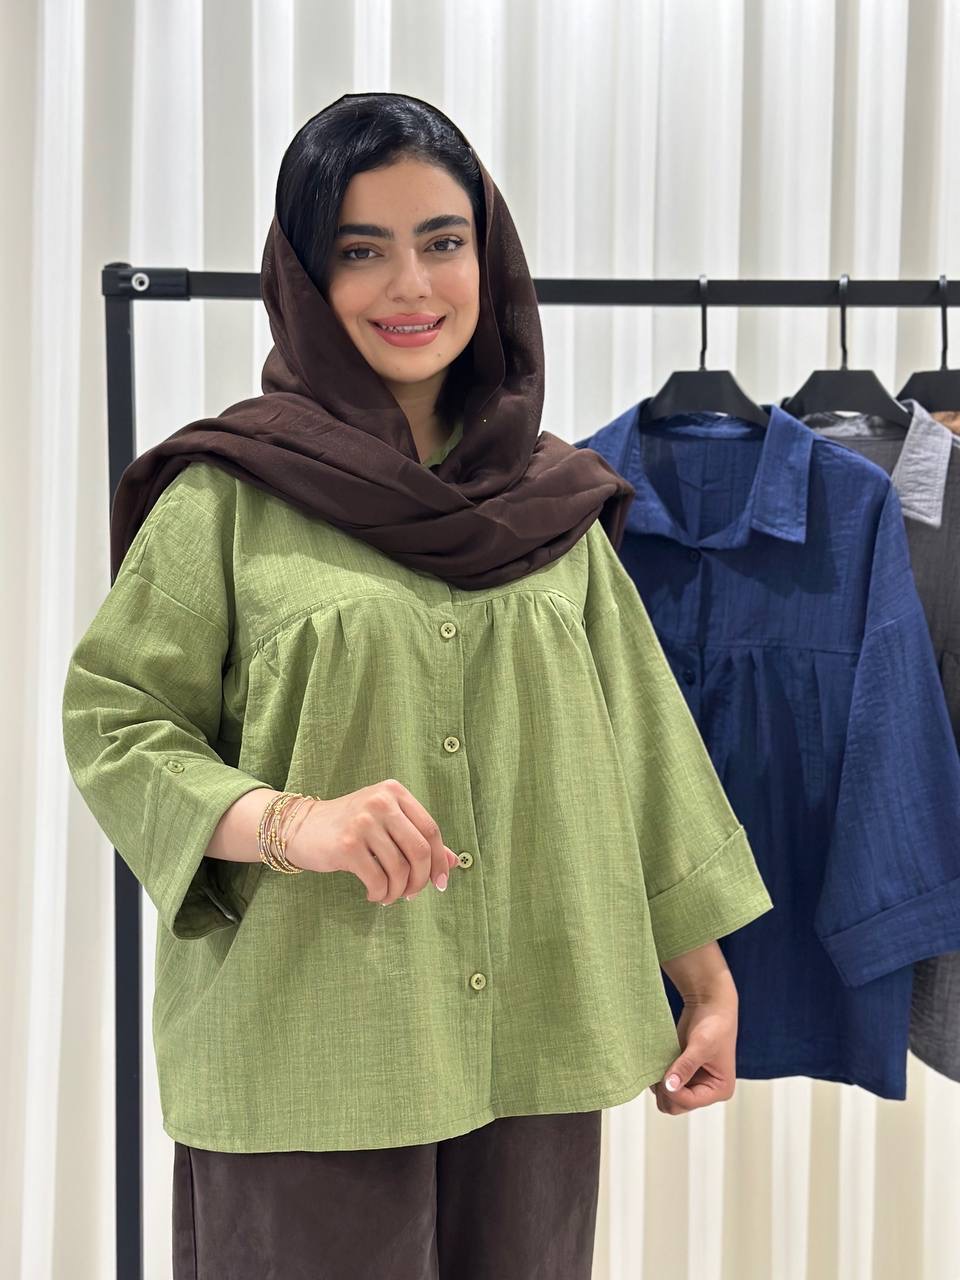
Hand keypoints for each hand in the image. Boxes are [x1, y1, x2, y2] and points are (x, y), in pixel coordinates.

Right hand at [285, 778, 459, 904]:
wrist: (300, 827)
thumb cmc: (349, 827)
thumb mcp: (386, 824)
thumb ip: (418, 839)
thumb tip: (453, 863)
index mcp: (394, 792)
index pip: (430, 829)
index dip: (439, 860)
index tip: (440, 883)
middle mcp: (381, 802)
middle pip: (419, 851)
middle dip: (420, 880)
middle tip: (411, 894)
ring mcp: (363, 822)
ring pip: (399, 869)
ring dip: (397, 891)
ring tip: (388, 896)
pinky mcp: (347, 844)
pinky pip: (377, 879)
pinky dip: (380, 894)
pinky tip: (373, 895)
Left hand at [648, 974, 737, 1113]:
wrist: (710, 1007)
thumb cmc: (714, 1024)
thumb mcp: (701, 1045)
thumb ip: (685, 1067)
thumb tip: (670, 1086)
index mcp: (719, 1090)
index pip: (689, 1101)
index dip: (672, 1091)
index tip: (663, 1075)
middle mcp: (706, 1091)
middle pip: (676, 1106)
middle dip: (665, 1090)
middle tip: (659, 1068)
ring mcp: (692, 1084)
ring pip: (668, 1098)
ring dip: (660, 1084)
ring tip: (660, 1062)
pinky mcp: (681, 1074)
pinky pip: (664, 1085)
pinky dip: (658, 1076)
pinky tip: (658, 1061)